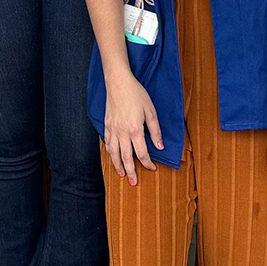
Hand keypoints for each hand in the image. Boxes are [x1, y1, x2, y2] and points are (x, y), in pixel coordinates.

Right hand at [102, 70, 163, 184]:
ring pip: (113, 153)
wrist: (118, 82)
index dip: (148, 163)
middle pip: (126, 158)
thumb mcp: (151, 111)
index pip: (142, 153)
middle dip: (131, 172)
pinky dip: (110, 153)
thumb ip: (155, 131)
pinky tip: (112, 156)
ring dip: (118, 165)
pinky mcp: (106, 125)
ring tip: (121, 174)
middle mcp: (122, 133)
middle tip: (134, 183)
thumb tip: (160, 147)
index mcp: (135, 130)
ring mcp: (112, 129)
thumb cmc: (136, 94)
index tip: (152, 169)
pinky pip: (107, 143)